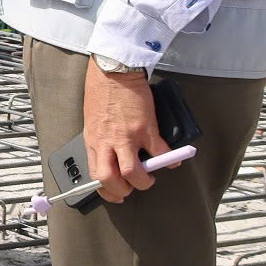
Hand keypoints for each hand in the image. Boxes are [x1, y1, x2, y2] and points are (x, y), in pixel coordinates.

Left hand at [82, 64, 162, 202]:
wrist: (113, 71)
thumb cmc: (101, 92)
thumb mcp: (93, 121)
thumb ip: (101, 140)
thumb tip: (110, 155)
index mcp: (93, 141)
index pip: (96, 175)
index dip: (107, 190)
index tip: (116, 194)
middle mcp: (107, 142)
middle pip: (111, 180)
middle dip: (124, 191)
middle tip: (133, 187)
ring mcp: (126, 137)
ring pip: (133, 173)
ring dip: (144, 180)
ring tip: (150, 175)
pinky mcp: (145, 128)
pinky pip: (160, 152)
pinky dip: (169, 159)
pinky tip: (172, 159)